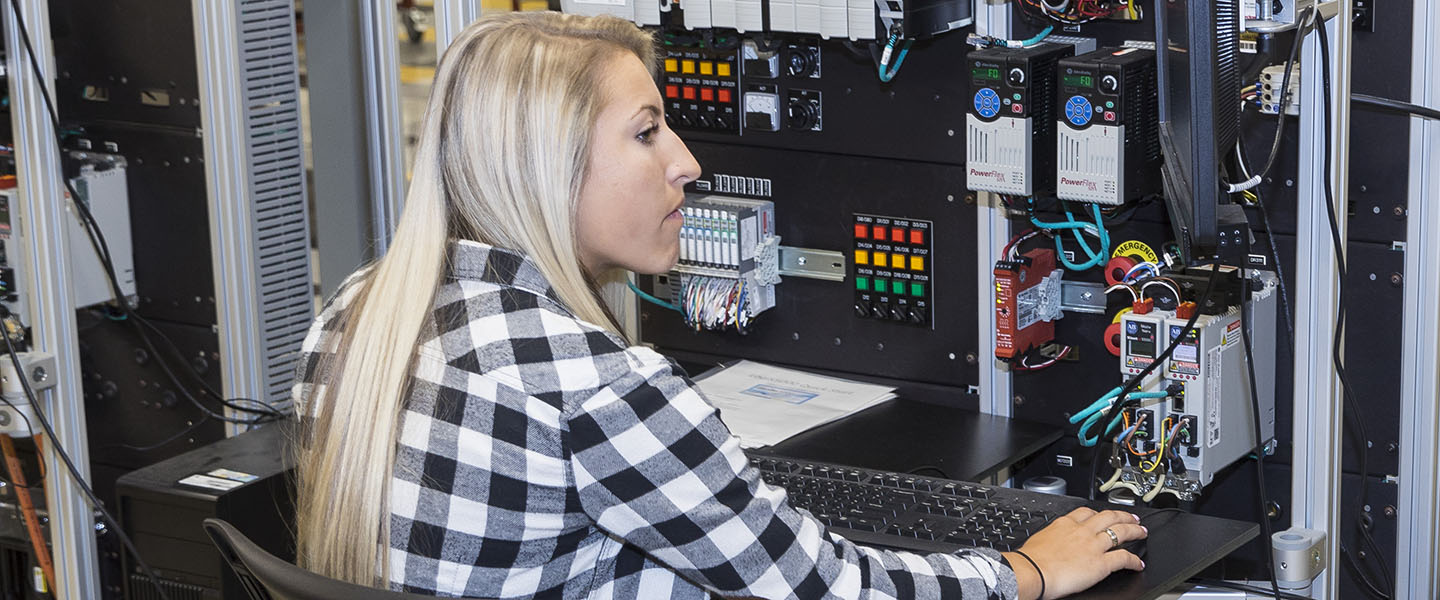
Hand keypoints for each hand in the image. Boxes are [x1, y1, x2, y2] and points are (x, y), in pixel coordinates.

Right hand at [1003, 507, 1145, 599]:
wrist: (1033, 571)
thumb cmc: (1030, 560)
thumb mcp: (1039, 541)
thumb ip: (1051, 540)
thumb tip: (1050, 546)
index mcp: (1064, 524)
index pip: (1086, 512)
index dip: (1098, 512)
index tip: (1103, 514)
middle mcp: (1082, 531)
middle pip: (1108, 517)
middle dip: (1123, 516)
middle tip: (1131, 518)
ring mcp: (1093, 545)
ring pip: (1120, 532)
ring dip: (1134, 531)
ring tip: (1141, 532)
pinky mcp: (1101, 563)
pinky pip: (1123, 558)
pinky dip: (1134, 561)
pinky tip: (1138, 563)